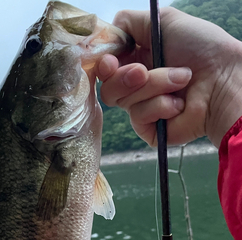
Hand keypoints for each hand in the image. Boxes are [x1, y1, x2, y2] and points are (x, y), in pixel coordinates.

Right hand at [96, 7, 241, 147]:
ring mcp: (143, 108)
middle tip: (144, 72)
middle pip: (107, 88)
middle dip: (127, 77)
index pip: (104, 67)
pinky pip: (138, 117)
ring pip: (123, 100)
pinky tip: (179, 104)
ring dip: (154, 85)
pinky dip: (160, 106)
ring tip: (181, 80)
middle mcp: (137, 86)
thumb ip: (128, 22)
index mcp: (137, 60)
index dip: (104, 65)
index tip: (111, 62)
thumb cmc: (202, 48)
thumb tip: (106, 34)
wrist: (224, 80)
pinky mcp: (149, 129)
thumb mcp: (163, 21)